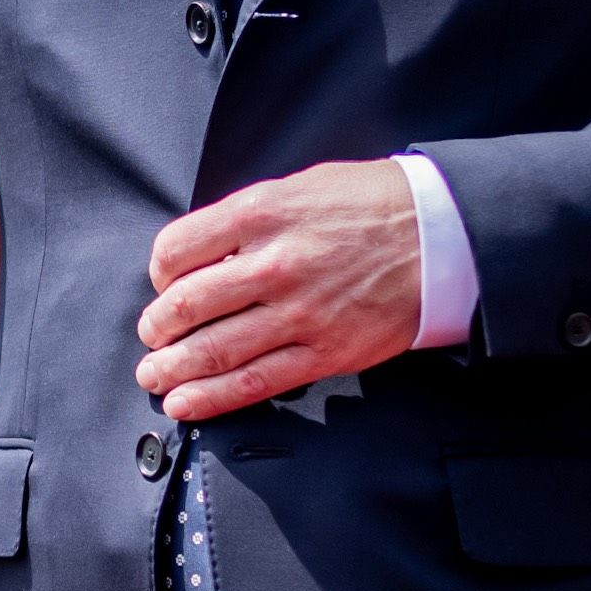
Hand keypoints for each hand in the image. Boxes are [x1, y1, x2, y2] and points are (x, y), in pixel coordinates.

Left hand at [137, 159, 429, 419]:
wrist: (439, 234)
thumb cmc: (369, 204)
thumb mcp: (300, 187)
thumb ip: (248, 219)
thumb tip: (202, 253)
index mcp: (263, 214)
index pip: (178, 248)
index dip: (160, 271)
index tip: (163, 281)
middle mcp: (275, 264)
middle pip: (187, 305)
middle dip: (157, 327)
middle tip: (151, 335)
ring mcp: (300, 313)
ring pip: (215, 350)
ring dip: (173, 369)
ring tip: (154, 376)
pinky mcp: (324, 352)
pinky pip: (256, 381)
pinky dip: (212, 398)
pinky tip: (186, 404)